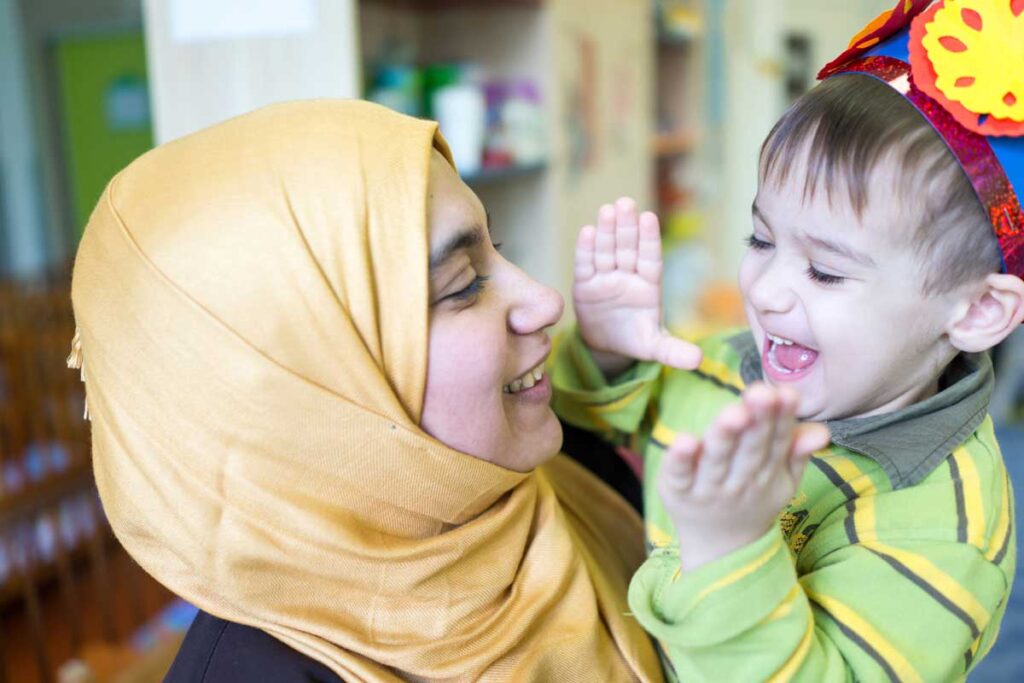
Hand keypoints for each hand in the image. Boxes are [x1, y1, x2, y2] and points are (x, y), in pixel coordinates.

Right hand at [574, 197, 701, 377]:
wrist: (608, 344)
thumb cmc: (636, 338)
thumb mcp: (655, 346)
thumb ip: (674, 351)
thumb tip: (699, 361)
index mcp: (648, 285)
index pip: (650, 258)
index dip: (649, 239)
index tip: (649, 218)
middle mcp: (628, 275)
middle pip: (627, 248)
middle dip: (626, 226)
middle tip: (625, 203)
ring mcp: (606, 277)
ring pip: (607, 250)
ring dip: (606, 230)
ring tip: (606, 210)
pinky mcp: (585, 284)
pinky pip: (585, 265)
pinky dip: (586, 249)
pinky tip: (587, 231)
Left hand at [656, 383, 830, 571]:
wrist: (721, 547)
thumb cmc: (753, 497)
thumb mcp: (782, 478)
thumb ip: (798, 451)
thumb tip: (823, 431)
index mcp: (767, 470)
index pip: (776, 440)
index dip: (782, 417)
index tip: (786, 393)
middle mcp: (739, 479)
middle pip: (750, 449)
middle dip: (756, 421)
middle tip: (761, 393)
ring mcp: (708, 487)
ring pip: (718, 459)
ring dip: (725, 436)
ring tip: (733, 412)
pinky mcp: (678, 491)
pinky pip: (681, 474)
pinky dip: (681, 459)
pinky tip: (684, 440)